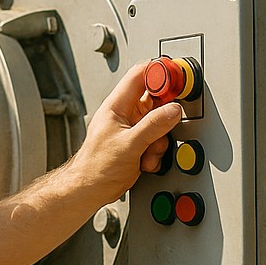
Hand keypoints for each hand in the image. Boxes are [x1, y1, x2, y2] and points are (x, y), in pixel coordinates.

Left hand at [72, 61, 184, 201]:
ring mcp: (131, 129)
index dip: (160, 74)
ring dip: (159, 140)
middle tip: (164, 127)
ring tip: (147, 153)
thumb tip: (174, 109)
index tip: (177, 81)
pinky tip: (144, 161)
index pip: (141, 75)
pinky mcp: (136, 144)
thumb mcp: (130, 143)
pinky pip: (156, 140)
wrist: (88, 190)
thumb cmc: (96, 167)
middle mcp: (124, 114)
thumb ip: (154, 125)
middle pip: (154, 100)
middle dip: (164, 116)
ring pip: (158, 123)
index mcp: (117, 105)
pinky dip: (155, 151)